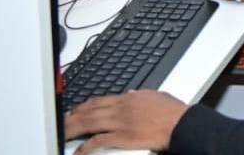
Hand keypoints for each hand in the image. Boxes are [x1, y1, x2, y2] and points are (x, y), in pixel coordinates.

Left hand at [65, 90, 186, 154]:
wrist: (181, 124)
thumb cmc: (173, 113)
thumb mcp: (156, 96)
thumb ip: (140, 95)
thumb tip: (131, 93)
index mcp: (129, 98)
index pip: (99, 100)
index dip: (84, 105)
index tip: (75, 110)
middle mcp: (121, 108)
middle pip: (90, 111)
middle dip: (73, 116)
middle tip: (62, 121)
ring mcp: (121, 122)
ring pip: (90, 123)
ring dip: (74, 128)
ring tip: (63, 133)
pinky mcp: (123, 137)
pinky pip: (98, 141)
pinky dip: (86, 146)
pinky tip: (79, 150)